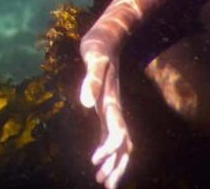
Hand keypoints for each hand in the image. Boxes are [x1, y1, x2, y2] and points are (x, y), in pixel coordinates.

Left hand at [80, 30, 132, 188]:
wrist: (108, 36)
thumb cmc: (99, 47)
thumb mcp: (93, 60)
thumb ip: (91, 81)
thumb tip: (85, 104)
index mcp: (113, 102)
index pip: (118, 133)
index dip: (109, 149)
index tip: (95, 161)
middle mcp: (115, 109)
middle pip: (123, 145)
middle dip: (117, 166)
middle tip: (106, 186)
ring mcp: (112, 108)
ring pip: (119, 143)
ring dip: (113, 163)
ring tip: (102, 182)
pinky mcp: (106, 106)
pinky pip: (110, 134)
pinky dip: (106, 150)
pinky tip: (98, 162)